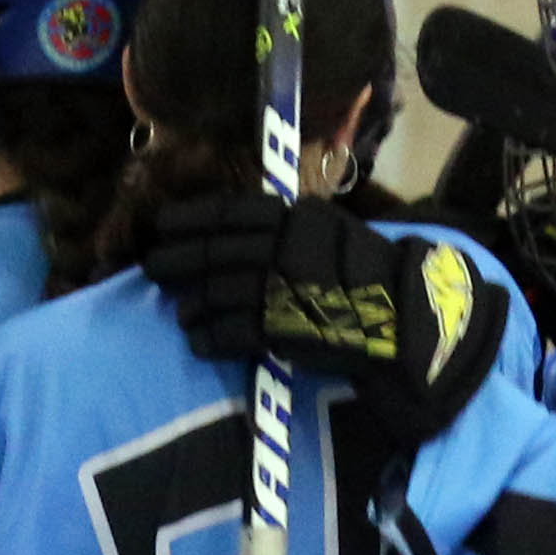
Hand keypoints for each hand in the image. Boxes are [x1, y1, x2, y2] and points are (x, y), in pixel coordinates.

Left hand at [133, 194, 509, 439]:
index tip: (162, 225)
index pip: (231, 212)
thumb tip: (231, 238)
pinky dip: (210, 338)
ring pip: (218, 293)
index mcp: (296, 218)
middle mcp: (286, 247)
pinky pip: (233, 332)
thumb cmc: (365, 276)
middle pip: (216, 252)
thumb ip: (283, 232)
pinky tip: (199, 342)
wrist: (404, 319)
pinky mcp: (284, 329)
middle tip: (151, 269)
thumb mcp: (327, 235)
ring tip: (182, 315)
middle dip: (177, 261)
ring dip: (193, 306)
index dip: (190, 219)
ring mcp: (283, 288)